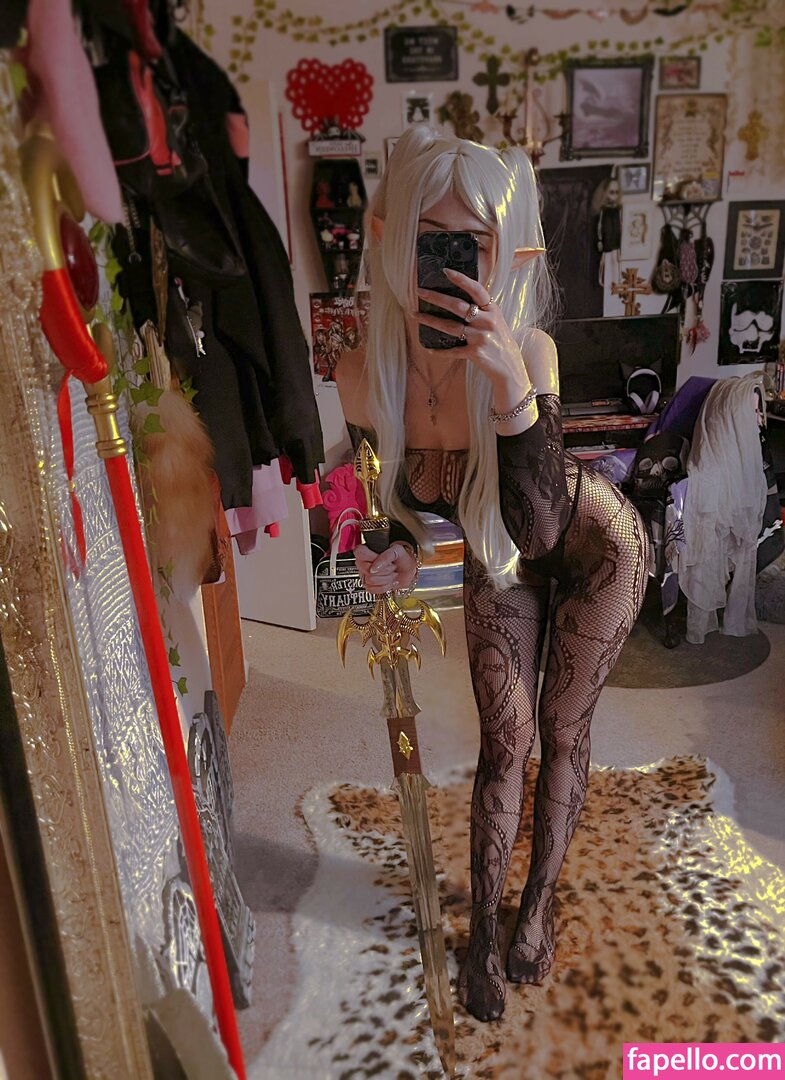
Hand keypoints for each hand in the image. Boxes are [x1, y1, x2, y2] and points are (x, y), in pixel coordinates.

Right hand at [354, 542, 417, 594]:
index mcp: (368, 551)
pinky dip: (384, 586)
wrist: (408, 570)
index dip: (371, 557)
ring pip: (370, 580)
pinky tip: (389, 581)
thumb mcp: (397, 551)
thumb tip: (374, 568)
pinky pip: (372, 589)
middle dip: (384, 570)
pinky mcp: (369, 586)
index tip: (381, 558)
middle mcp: (363, 563)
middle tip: (391, 566)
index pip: (359, 552)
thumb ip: (385, 557)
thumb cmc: (401, 558)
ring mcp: (365, 575)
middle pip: (367, 569)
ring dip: (386, 578)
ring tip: (391, 573)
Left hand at [415, 269, 530, 399]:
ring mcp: (481, 337)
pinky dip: (440, 351)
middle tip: (419, 291)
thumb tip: (456, 298)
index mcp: (493, 309)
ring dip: (430, 320)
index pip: (476, 290)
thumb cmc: (500, 341)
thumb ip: (482, 310)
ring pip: (450, 326)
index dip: (461, 279)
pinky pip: (452, 350)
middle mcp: (487, 321)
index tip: (445, 271)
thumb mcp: (496, 321)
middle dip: (436, 297)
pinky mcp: (475, 353)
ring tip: (415, 315)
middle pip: (457, 306)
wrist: (510, 367)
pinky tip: (428, 349)